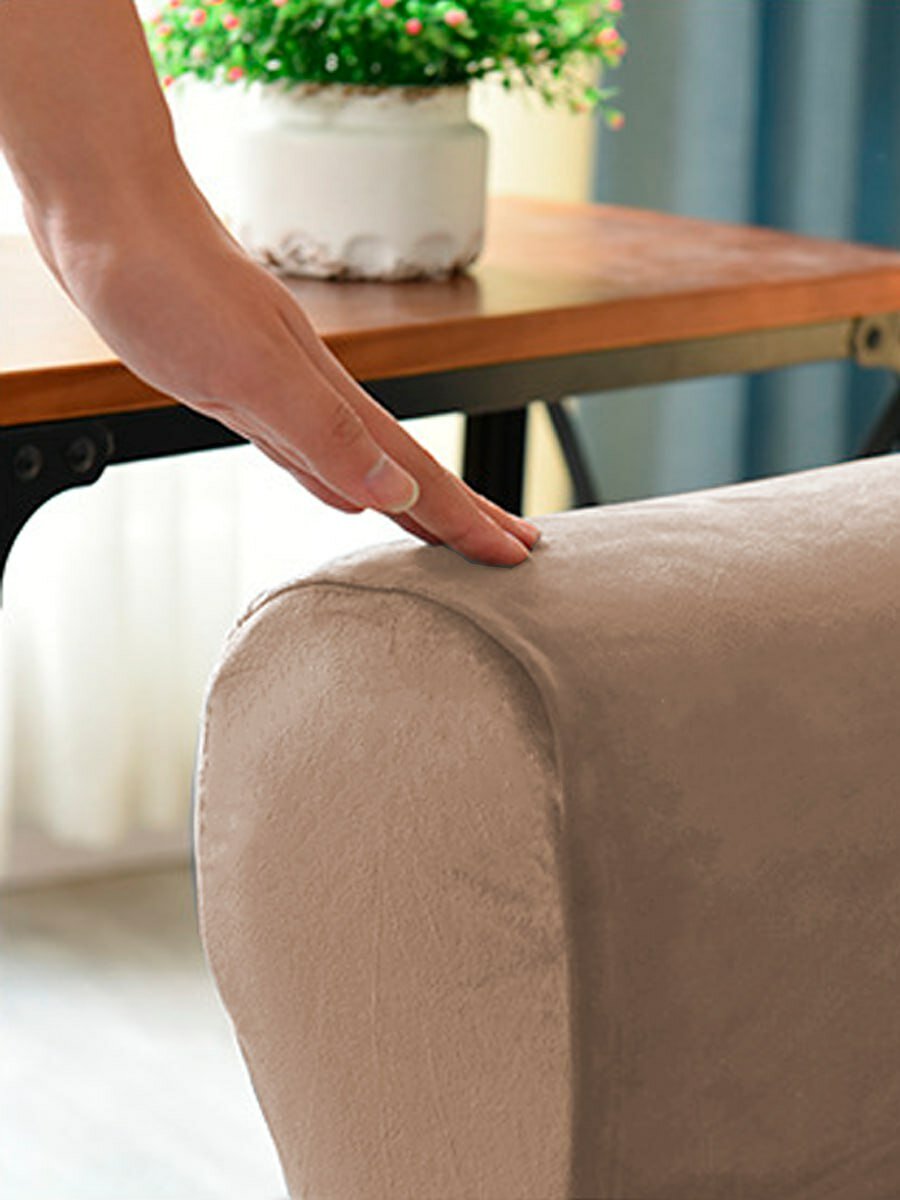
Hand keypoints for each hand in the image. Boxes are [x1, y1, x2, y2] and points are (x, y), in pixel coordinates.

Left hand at [31, 190, 540, 567]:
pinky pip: (310, 450)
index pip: (417, 472)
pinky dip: (341, 479)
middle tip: (508, 547)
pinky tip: (341, 491)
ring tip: (443, 528)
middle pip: (405, 466)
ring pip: (363, 460)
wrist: (108, 208)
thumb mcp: (250, 369)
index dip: (464, 518)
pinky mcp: (239, 384)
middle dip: (458, 511)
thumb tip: (394, 492)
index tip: (514, 556)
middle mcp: (315, 395)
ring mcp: (280, 389)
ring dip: (411, 497)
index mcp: (328, 396)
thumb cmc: (168, 281)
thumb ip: (323, 433)